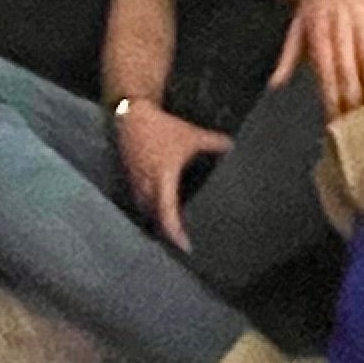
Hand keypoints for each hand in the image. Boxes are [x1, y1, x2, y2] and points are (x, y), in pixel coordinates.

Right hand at [116, 96, 230, 246]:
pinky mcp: (131, 178)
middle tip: (181, 243)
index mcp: (162, 180)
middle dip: (167, 233)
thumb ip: (212, 142)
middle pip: (155, 219)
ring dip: (157, 222)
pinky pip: (140, 201)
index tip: (186, 246)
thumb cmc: (162, 128)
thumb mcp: (190, 135)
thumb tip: (233, 145)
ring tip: (171, 232)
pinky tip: (158, 210)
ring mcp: (136, 183)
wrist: (131, 116)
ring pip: (145, 211)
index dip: (175, 233)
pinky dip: (149, 209)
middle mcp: (147, 187)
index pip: (167, 214)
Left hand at [273, 0, 363, 113]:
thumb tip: (275, 85)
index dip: (331, 97)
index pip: (326, 70)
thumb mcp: (299, 22)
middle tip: (356, 126)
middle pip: (349, 70)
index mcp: (318, 30)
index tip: (333, 120)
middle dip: (352, 100)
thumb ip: (288, 55)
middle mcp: (341, 27)